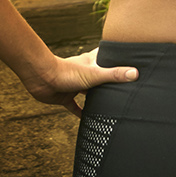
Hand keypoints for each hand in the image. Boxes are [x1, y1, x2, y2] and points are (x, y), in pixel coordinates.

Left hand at [22, 49, 138, 116]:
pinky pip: (75, 107)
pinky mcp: (65, 97)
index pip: (108, 56)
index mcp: (91, 63)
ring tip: (110, 105)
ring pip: (88, 92)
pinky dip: (81, 113)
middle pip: (100, 76)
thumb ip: (114, 75)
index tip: (130, 59)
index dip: (118, 57)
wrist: (40, 78)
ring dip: (96, 98)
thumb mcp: (94, 74)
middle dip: (109, 82)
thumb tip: (135, 73)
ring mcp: (74, 85)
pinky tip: (87, 120)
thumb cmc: (65, 72)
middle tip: (124, 89)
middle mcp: (84, 73)